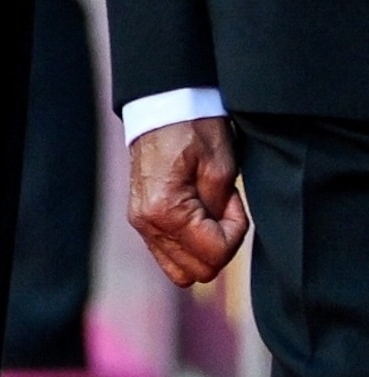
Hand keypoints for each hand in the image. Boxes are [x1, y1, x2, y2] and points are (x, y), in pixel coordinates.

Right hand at [128, 115, 249, 288]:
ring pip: (181, 269)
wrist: (162, 105)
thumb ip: (222, 210)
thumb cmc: (192, 127)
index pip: (214, 255)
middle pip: (198, 271)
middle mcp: (147, 224)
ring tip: (210, 211)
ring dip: (204, 248)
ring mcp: (141, 223)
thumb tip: (220, 234)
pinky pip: (168, 253)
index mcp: (165, 211)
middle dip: (221, 244)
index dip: (235, 232)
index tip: (232, 200)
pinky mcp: (142, 218)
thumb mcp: (220, 166)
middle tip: (223, 207)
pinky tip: (197, 213)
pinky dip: (189, 244)